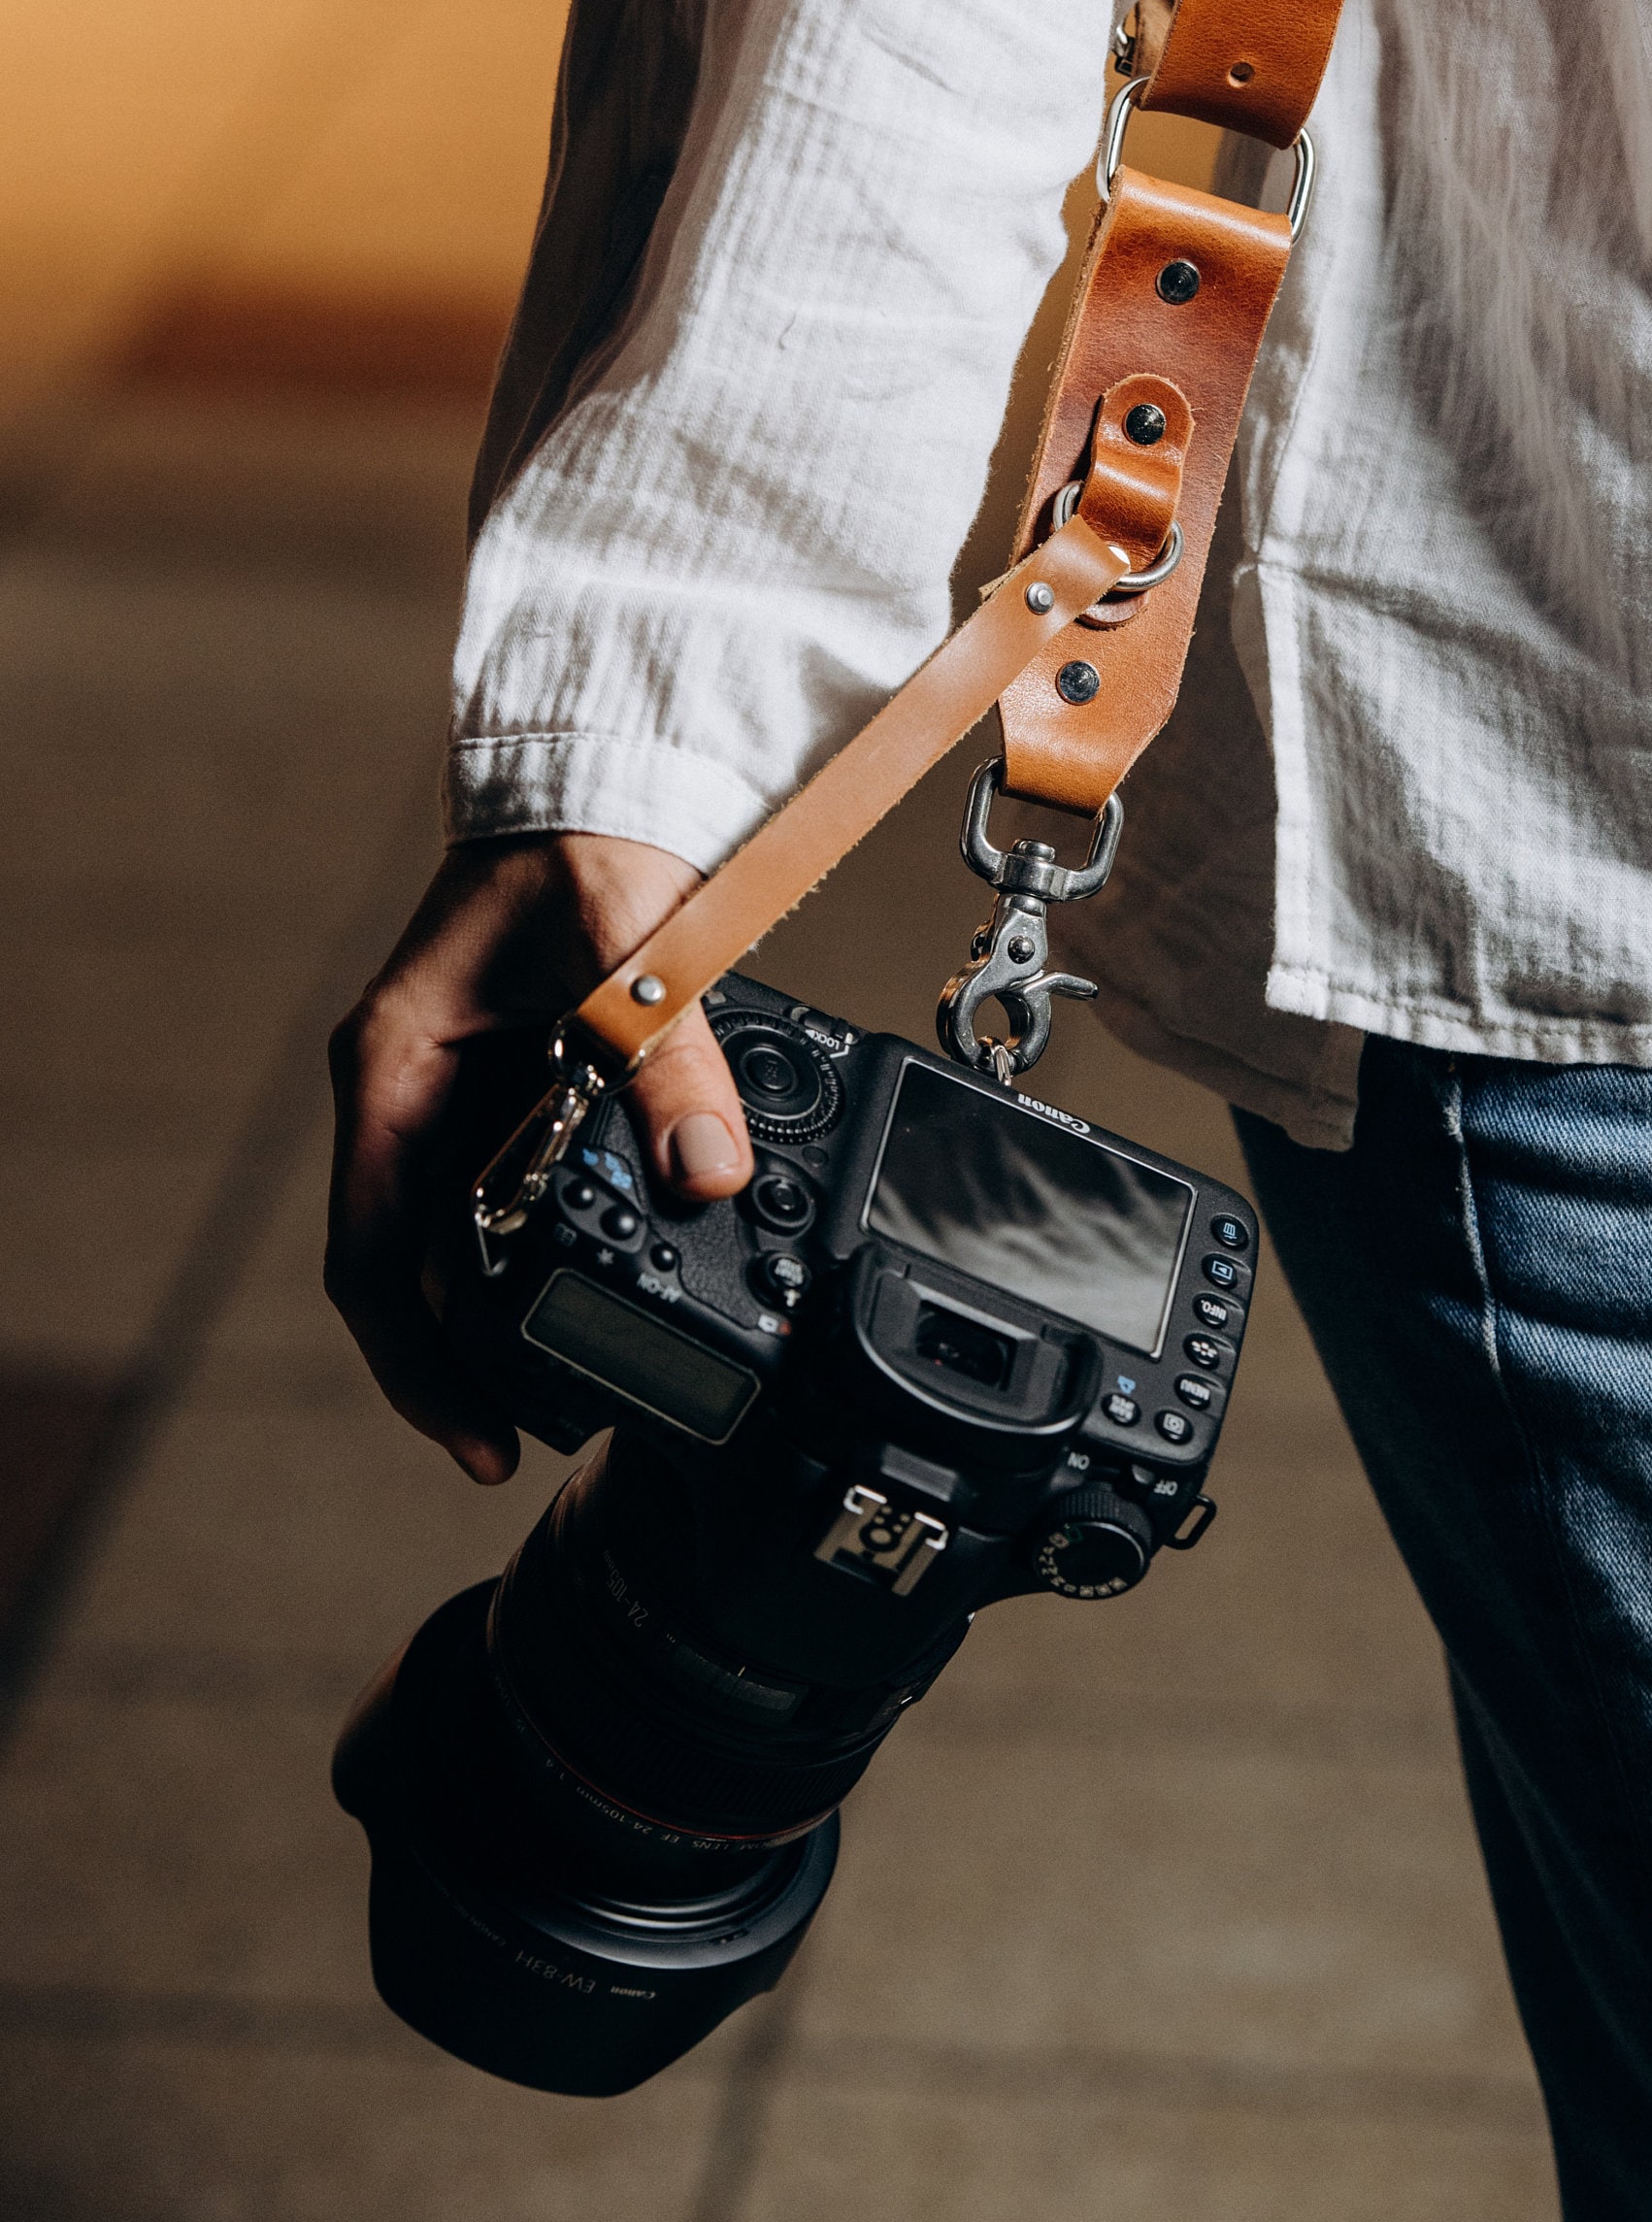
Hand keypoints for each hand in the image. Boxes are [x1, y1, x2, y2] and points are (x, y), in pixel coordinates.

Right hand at [325, 833, 752, 1481]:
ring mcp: (463, 1096)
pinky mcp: (521, 1090)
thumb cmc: (582, 842)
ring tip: (587, 1393)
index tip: (477, 1438)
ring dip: (515, 1318)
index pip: (373, 1257)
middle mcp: (413, 1094)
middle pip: (417, 1272)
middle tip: (544, 1442)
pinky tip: (620, 1292)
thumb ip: (668, 1058)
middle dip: (470, 1364)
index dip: (418, 1364)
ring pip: (469, 1243)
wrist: (607, 779)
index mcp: (393, 1069)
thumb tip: (709, 1174)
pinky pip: (526, 1196)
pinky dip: (564, 1253)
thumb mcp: (626, 946)